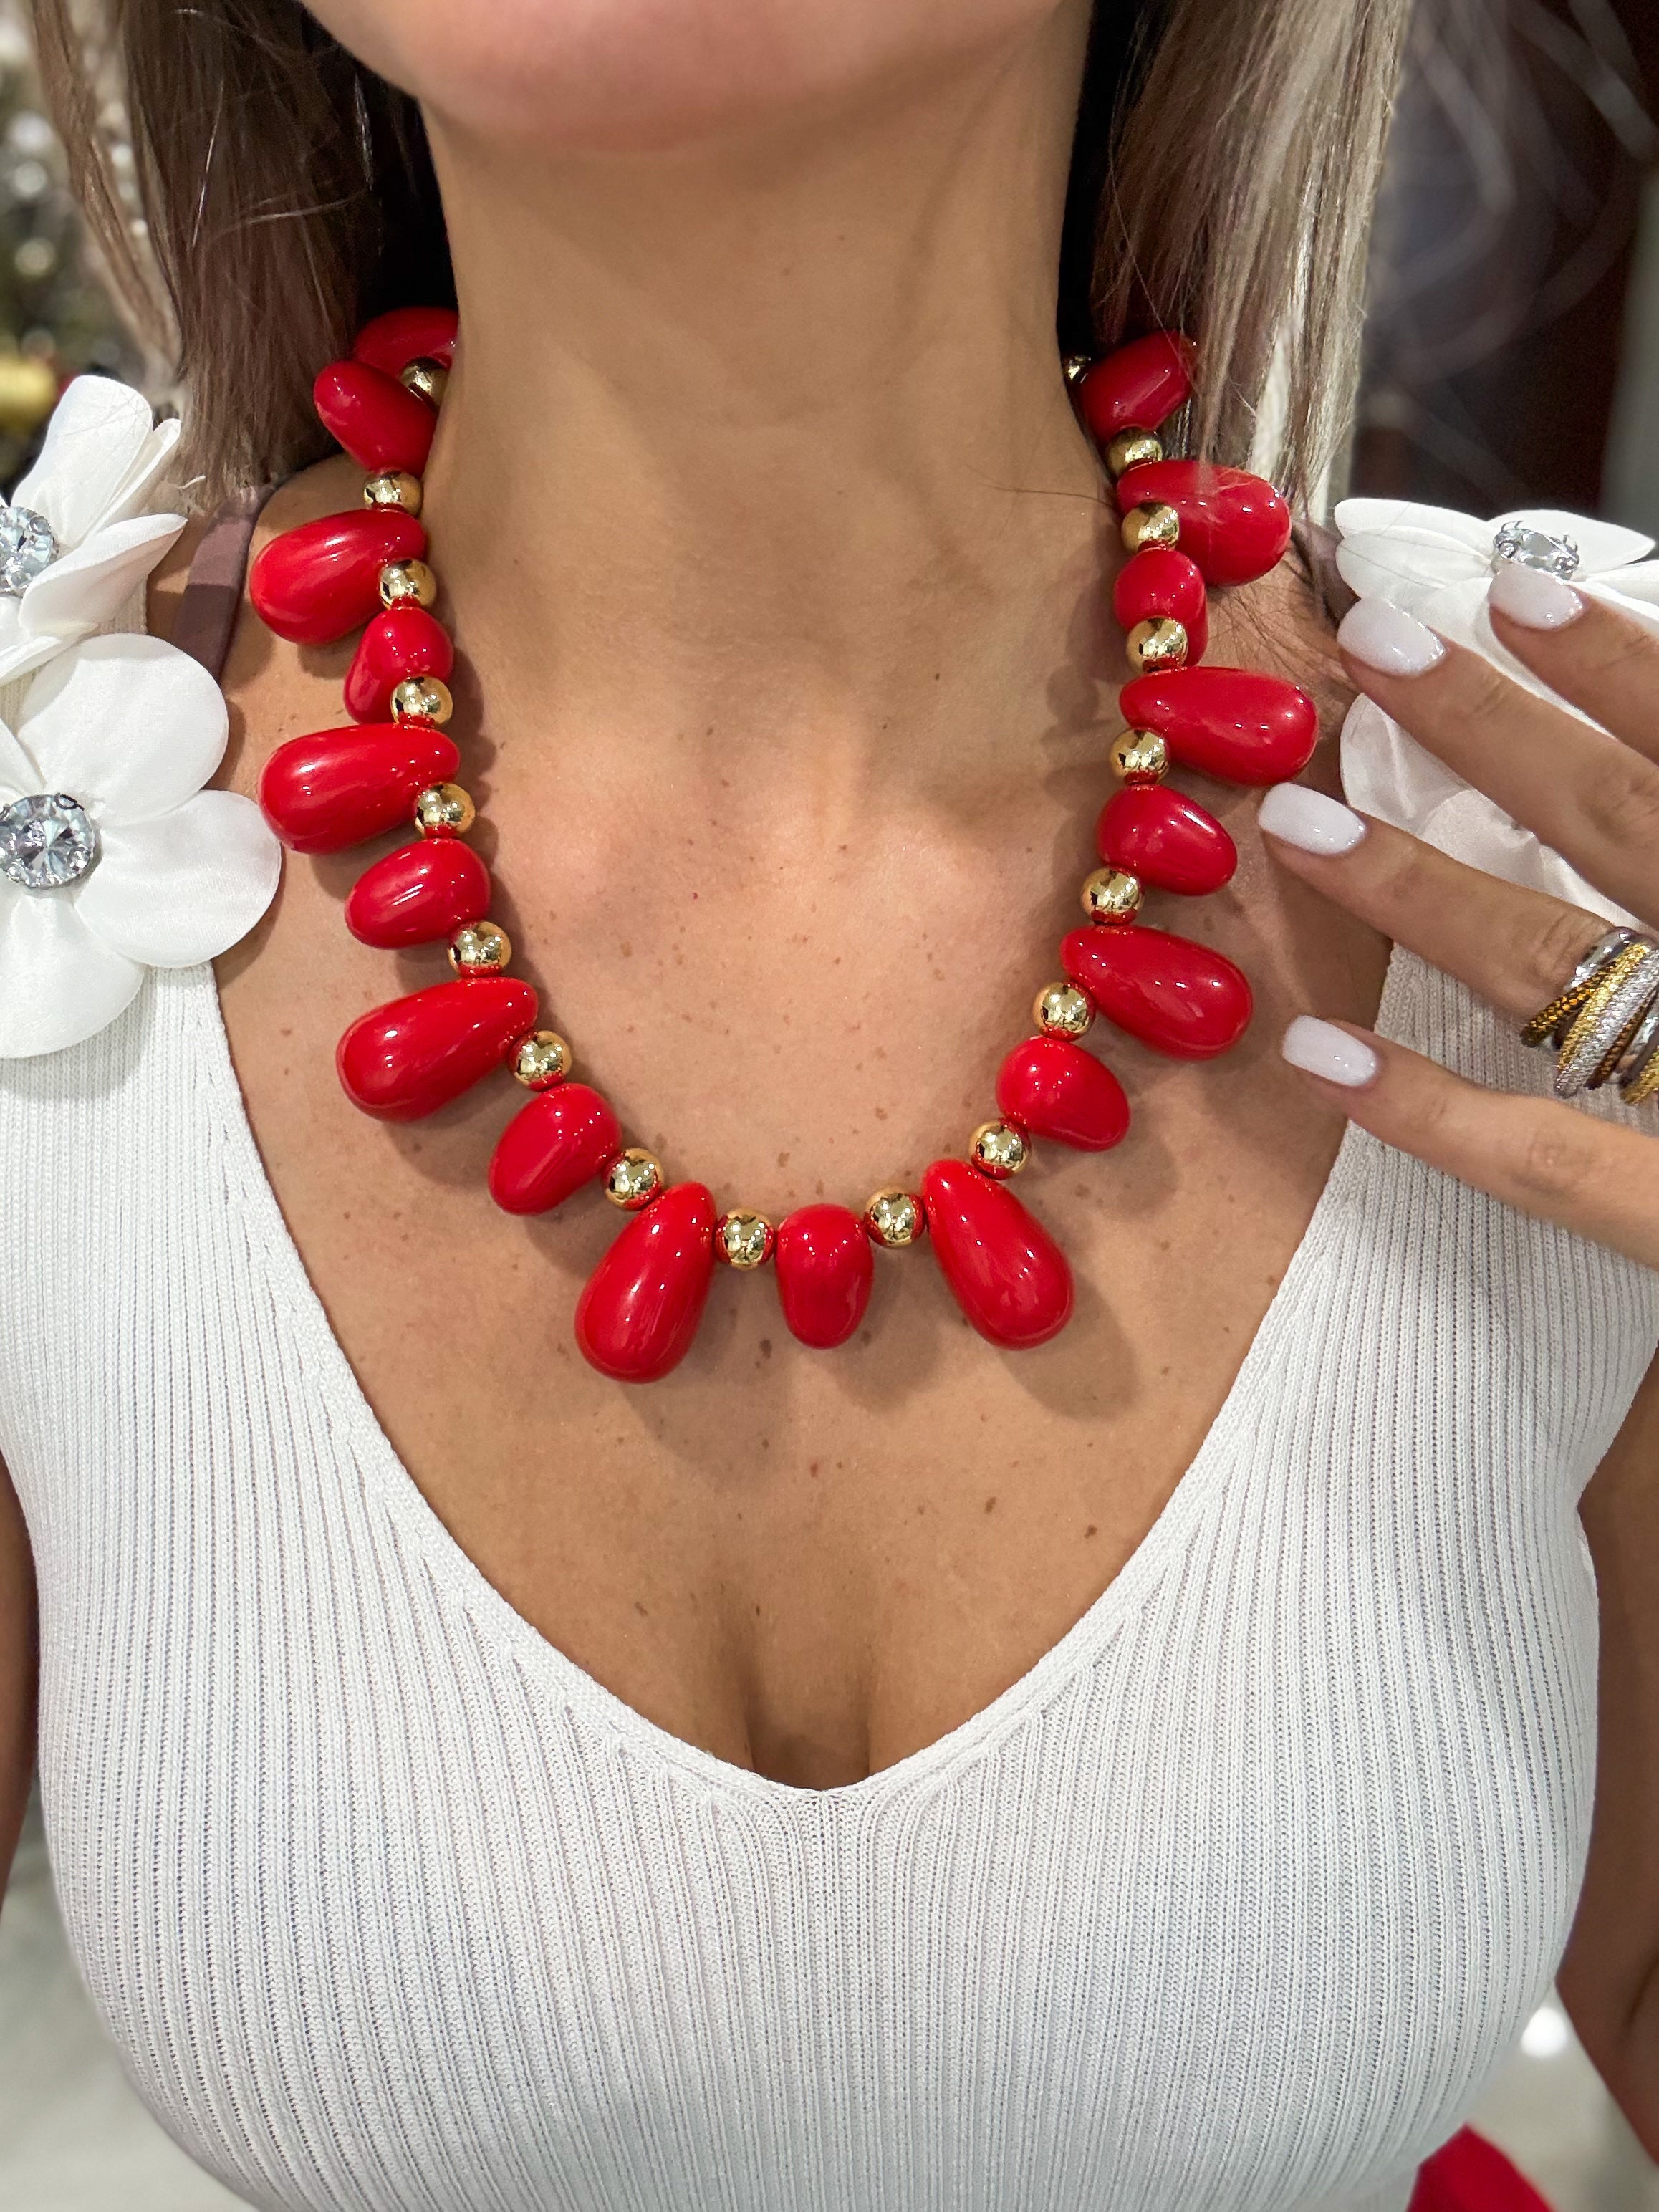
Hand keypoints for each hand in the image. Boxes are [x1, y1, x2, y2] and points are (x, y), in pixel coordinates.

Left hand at [1260, 563, 1658, 1269]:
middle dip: (1493, 729)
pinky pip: (1554, 1169)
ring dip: (1418, 888)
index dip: (1623, 665)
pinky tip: (1318, 1059)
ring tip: (1295, 822)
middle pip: (1625, 823)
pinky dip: (1433, 1115)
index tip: (1516, 588)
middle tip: (1371, 644)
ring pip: (1557, 968)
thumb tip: (1644, 750)